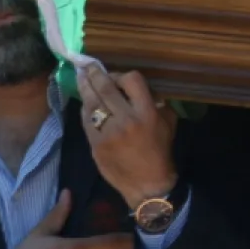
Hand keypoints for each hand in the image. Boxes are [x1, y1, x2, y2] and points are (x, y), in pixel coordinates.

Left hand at [79, 65, 177, 209]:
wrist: (146, 183)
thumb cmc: (160, 152)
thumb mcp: (168, 123)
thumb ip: (156, 104)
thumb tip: (142, 89)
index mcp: (147, 113)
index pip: (132, 80)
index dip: (123, 74)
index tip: (119, 76)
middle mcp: (126, 119)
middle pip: (106, 87)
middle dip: (95, 73)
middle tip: (88, 65)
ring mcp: (108, 132)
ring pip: (91, 101)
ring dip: (85, 87)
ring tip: (81, 77)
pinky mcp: (95, 143)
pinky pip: (86, 120)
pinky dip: (85, 108)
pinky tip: (86, 103)